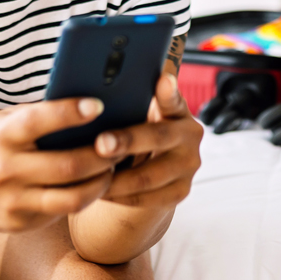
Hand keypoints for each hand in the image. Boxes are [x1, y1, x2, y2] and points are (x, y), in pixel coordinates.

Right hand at [0, 98, 119, 231]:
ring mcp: (13, 201)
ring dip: (101, 181)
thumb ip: (35, 114)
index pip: (39, 121)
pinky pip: (63, 210)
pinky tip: (96, 184)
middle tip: (120, 143)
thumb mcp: (2, 121)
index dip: (70, 112)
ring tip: (113, 167)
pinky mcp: (21, 222)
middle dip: (103, 155)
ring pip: (72, 196)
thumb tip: (85, 103)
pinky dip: (86, 197)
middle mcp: (5, 169)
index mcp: (2, 135)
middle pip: (68, 165)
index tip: (99, 105)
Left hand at [94, 73, 202, 209]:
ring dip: (116, 178)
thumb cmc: (137, 134)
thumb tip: (92, 100)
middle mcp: (190, 136)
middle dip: (127, 141)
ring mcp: (189, 165)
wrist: (153, 169)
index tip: (162, 80)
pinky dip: (120, 197)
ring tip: (90, 175)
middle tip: (100, 144)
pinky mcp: (181, 192)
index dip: (168, 91)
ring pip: (149, 176)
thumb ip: (129, 106)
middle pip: (158, 138)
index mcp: (178, 111)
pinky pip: (146, 199)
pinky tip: (99, 192)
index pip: (173, 99)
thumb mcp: (138, 117)